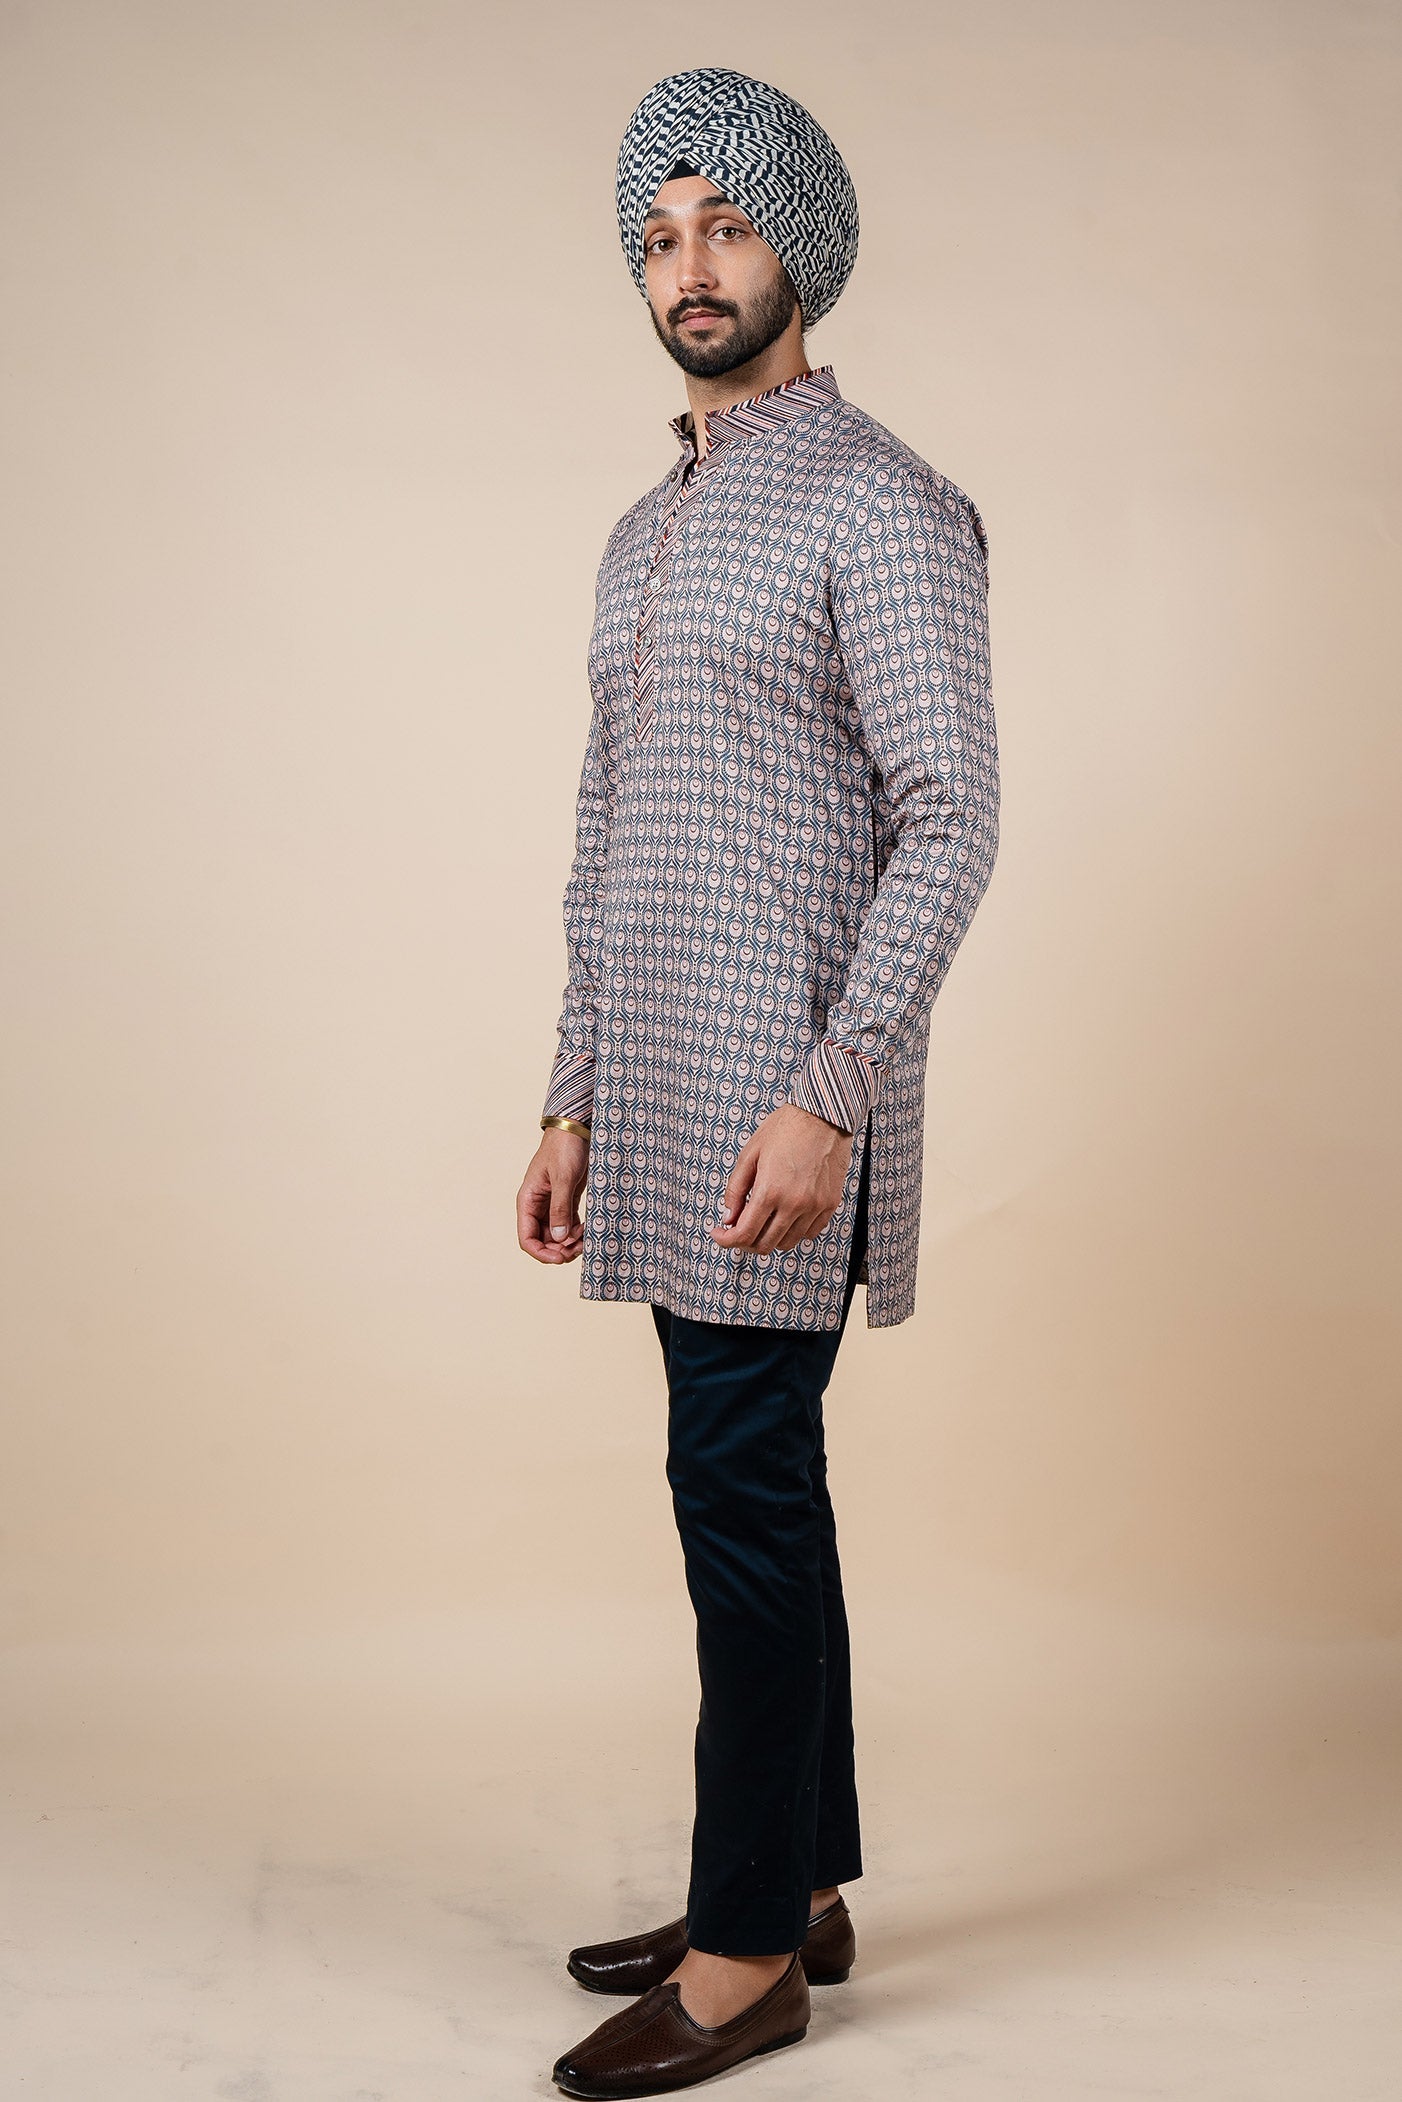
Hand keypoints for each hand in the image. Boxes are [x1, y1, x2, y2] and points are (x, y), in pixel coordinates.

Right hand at [517, 1128, 588, 1263]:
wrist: (576, 1128)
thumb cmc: (564, 1148)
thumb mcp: (563, 1178)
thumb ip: (560, 1208)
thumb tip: (560, 1238)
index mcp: (528, 1201)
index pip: (527, 1238)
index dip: (541, 1253)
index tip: (560, 1258)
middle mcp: (537, 1206)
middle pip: (543, 1241)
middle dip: (559, 1250)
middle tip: (578, 1249)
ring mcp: (552, 1204)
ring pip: (557, 1235)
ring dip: (570, 1243)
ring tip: (585, 1238)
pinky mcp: (567, 1200)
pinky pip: (569, 1225)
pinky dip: (577, 1232)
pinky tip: (588, 1230)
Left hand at [711, 1103, 853, 1255]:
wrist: (823, 1114)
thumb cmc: (785, 1128)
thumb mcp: (749, 1154)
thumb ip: (735, 1189)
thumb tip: (728, 1217)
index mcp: (770, 1191)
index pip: (744, 1234)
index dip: (726, 1240)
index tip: (720, 1234)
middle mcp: (794, 1204)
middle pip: (765, 1244)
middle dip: (745, 1242)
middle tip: (738, 1229)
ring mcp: (814, 1206)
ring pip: (788, 1243)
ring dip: (770, 1238)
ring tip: (762, 1221)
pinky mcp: (830, 1204)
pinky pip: (809, 1233)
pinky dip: (794, 1232)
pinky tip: (785, 1216)